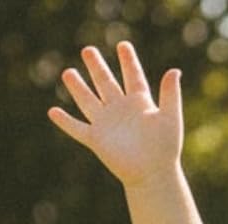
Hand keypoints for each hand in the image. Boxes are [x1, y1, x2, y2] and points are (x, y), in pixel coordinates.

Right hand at [47, 42, 182, 189]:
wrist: (153, 174)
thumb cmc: (165, 149)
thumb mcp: (170, 118)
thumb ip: (170, 94)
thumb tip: (175, 71)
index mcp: (140, 103)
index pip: (133, 77)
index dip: (128, 61)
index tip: (123, 45)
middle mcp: (121, 110)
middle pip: (106, 83)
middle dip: (97, 67)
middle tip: (88, 51)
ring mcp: (107, 124)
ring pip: (88, 101)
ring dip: (78, 87)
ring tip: (68, 72)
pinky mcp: (97, 140)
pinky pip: (77, 128)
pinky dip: (65, 121)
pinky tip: (52, 112)